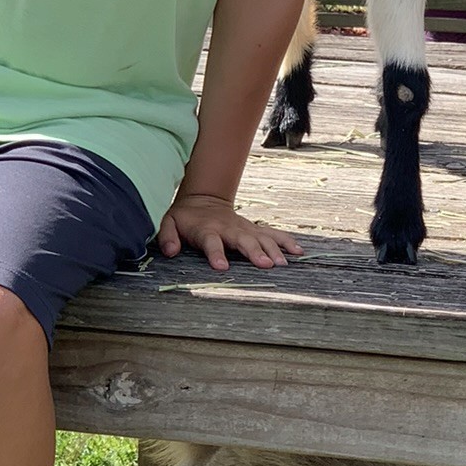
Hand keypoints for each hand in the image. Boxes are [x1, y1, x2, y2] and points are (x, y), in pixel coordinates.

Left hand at [157, 192, 305, 271]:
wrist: (204, 199)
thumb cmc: (186, 217)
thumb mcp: (169, 223)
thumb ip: (167, 236)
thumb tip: (170, 251)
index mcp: (207, 230)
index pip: (211, 242)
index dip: (216, 254)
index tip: (221, 267)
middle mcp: (228, 229)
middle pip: (243, 240)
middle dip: (254, 252)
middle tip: (265, 265)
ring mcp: (244, 228)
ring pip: (261, 237)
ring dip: (273, 249)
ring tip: (283, 263)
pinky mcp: (254, 229)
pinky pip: (273, 234)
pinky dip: (286, 241)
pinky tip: (298, 252)